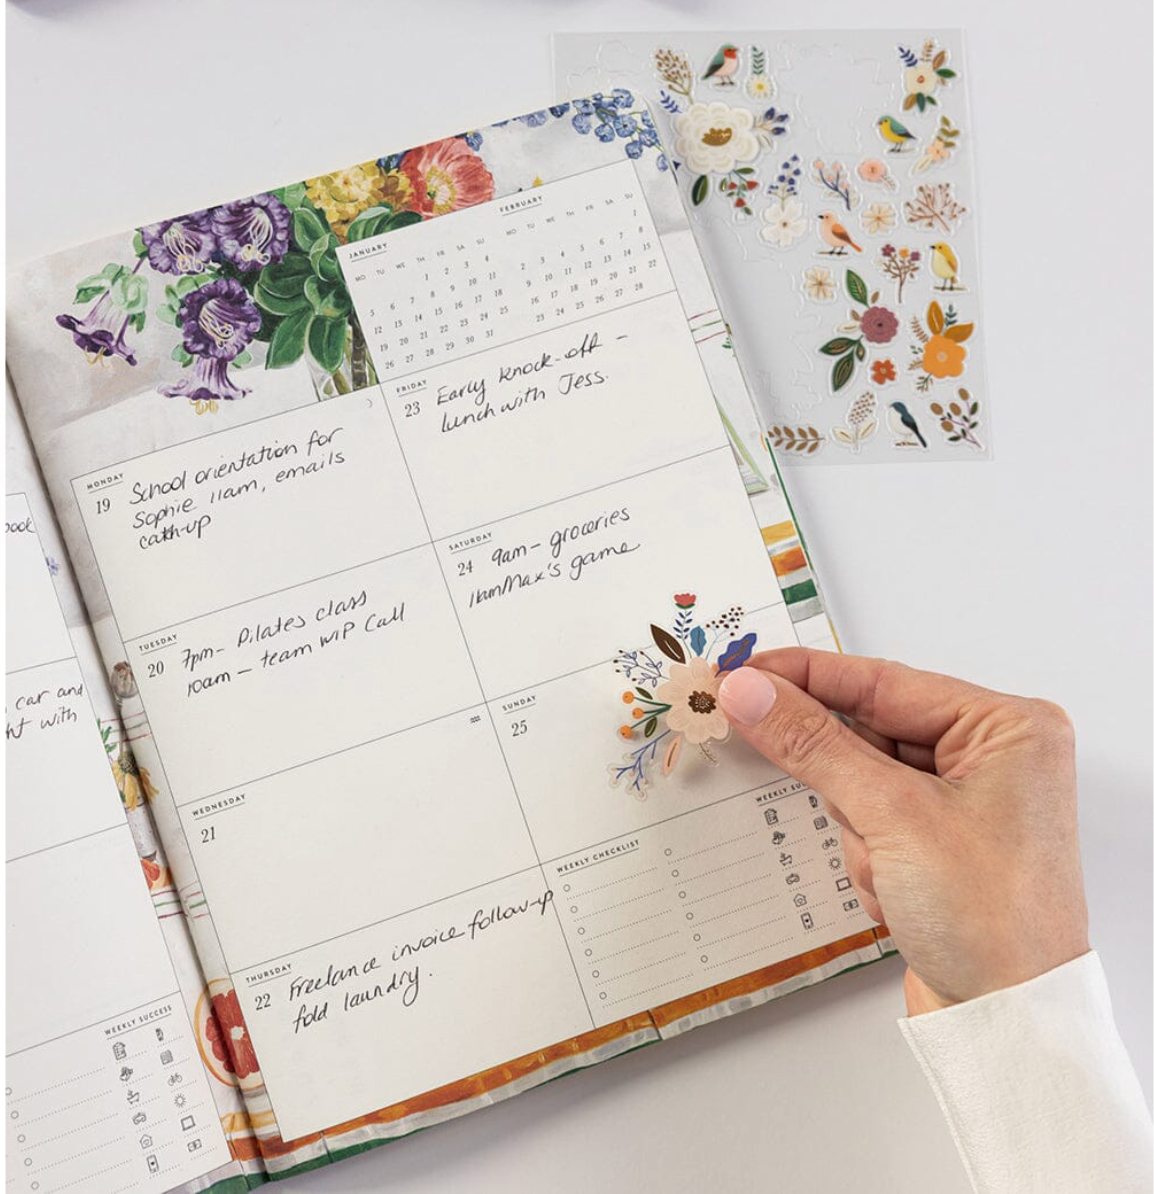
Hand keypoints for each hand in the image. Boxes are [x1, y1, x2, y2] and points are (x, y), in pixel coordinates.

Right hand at [717, 649, 1088, 1015]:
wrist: (1007, 1026)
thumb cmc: (990, 919)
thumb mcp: (893, 816)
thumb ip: (813, 744)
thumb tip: (751, 691)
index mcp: (1005, 727)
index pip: (882, 681)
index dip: (805, 677)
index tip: (742, 671)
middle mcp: (990, 756)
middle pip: (869, 734)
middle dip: (846, 784)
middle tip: (816, 792)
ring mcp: (963, 803)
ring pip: (861, 782)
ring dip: (860, 831)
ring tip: (893, 875)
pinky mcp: (937, 844)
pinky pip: (870, 821)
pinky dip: (866, 857)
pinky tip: (895, 893)